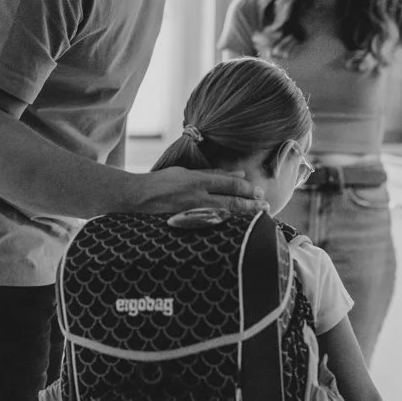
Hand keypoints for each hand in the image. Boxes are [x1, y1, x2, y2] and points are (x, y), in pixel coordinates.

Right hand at [134, 167, 269, 213]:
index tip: (259, 191)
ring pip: (223, 216)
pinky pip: (210, 226)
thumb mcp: (186, 172)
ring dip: (242, 217)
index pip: (229, 184)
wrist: (135, 198)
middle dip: (251, 205)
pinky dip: (226, 226)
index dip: (247, 188)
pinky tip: (237, 228)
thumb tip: (239, 173)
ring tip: (258, 217)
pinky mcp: (186, 225)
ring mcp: (191, 213)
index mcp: (197, 181)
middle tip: (266, 207)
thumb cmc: (161, 183)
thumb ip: (213, 174)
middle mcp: (196, 197)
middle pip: (230, 202)